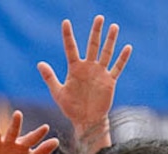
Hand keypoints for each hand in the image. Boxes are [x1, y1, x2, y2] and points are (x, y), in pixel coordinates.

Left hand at [37, 14, 131, 138]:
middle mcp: (88, 68)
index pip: (71, 48)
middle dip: (96, 32)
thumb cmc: (71, 108)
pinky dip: (122, 59)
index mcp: (75, 69)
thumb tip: (40, 63)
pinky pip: (117, 68)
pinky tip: (127, 47)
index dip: (68, 36)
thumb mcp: (58, 93)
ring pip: (106, 53)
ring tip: (113, 26)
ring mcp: (100, 73)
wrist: (86, 121)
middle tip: (99, 18)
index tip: (65, 22)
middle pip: (92, 46)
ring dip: (110, 40)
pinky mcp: (109, 81)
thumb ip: (50, 78)